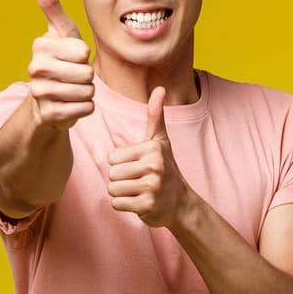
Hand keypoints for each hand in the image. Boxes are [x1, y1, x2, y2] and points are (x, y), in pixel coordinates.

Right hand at [27, 0, 94, 131]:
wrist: (47, 100)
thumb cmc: (60, 60)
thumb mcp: (60, 33)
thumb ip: (51, 6)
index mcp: (40, 45)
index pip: (82, 51)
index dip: (84, 56)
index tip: (72, 58)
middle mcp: (35, 68)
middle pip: (86, 73)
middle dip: (87, 77)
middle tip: (74, 76)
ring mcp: (40, 93)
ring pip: (87, 92)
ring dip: (87, 93)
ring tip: (73, 90)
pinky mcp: (49, 114)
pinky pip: (84, 109)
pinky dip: (85, 108)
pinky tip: (72, 104)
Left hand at [105, 88, 190, 227]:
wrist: (180, 203)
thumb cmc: (166, 168)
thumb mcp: (161, 141)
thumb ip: (156, 116)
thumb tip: (160, 88)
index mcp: (152, 148)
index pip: (112, 157)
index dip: (121, 164)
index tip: (138, 167)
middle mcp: (154, 166)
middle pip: (112, 173)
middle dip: (120, 180)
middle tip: (138, 181)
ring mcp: (152, 186)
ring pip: (113, 189)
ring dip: (121, 193)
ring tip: (138, 191)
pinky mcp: (147, 205)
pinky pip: (117, 203)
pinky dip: (124, 205)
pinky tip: (138, 202)